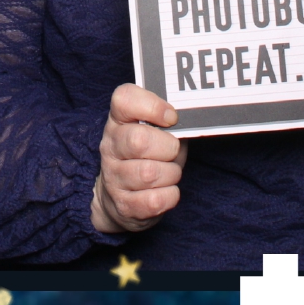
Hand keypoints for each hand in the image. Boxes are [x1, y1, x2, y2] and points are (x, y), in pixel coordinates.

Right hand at [91, 84, 187, 233]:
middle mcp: (111, 146)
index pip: (124, 99)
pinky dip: (170, 196)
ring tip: (168, 172)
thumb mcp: (156, 132)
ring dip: (170, 173)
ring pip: (149, 174)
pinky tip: (165, 190)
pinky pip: (156, 200)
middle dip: (168, 148)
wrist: (120, 198)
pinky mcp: (123, 205)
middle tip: (172, 152)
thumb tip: (192, 119)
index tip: (171, 117)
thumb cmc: (148, 157)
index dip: (152, 106)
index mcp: (118, 121)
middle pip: (139, 140)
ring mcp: (113, 176)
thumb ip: (169, 122)